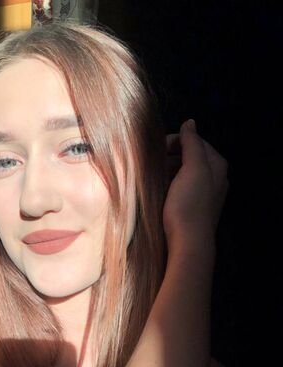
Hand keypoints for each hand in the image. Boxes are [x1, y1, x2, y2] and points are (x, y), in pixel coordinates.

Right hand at [163, 120, 228, 250]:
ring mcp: (203, 194)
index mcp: (216, 165)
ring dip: (166, 170)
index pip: (195, 141)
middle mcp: (213, 178)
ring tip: (151, 174)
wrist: (188, 242)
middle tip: (151, 161)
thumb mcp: (194, 167)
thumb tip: (190, 123)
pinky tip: (157, 189)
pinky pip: (179, 188)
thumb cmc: (190, 204)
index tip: (156, 147)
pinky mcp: (191, 207)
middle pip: (189, 157)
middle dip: (170, 155)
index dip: (176, 140)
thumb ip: (192, 143)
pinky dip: (168, 184)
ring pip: (182, 173)